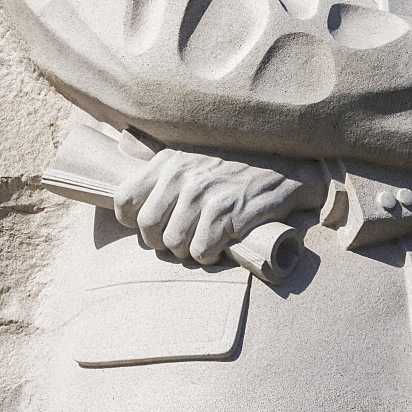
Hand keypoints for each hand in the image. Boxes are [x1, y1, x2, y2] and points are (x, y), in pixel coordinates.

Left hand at [114, 149, 323, 264]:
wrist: (287, 166)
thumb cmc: (236, 166)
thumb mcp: (194, 156)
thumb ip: (164, 174)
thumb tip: (132, 207)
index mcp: (169, 161)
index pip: (125, 200)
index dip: (135, 222)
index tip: (156, 225)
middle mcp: (183, 175)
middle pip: (148, 229)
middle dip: (163, 242)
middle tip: (185, 238)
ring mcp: (205, 194)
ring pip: (175, 245)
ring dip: (190, 251)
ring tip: (208, 239)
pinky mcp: (227, 213)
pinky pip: (202, 252)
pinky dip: (212, 255)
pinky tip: (224, 242)